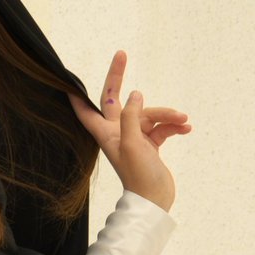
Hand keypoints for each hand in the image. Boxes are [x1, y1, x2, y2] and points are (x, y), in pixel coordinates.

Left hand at [67, 50, 191, 211]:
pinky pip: (162, 127)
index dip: (77, 97)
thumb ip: (132, 116)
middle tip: (121, 54)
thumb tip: (135, 94)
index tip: (69, 81)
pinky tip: (185, 128)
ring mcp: (135, 138)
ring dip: (167, 115)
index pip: (86, 112)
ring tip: (182, 120)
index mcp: (107, 134)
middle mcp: (118, 133)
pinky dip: (173, 126)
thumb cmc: (139, 176)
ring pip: (149, 114)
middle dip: (119, 78)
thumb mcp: (133, 143)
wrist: (155, 201)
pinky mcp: (150, 145)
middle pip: (116, 100)